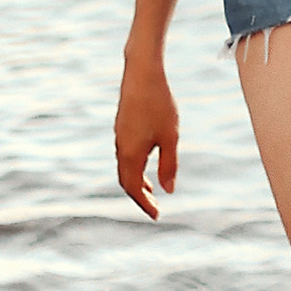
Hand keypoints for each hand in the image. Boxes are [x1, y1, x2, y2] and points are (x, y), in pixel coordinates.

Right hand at [114, 50, 180, 217]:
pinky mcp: (122, 127)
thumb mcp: (170, 137)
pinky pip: (125, 155)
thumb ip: (169, 165)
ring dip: (137, 182)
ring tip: (153, 190)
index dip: (145, 205)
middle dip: (139, 197)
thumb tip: (169, 191)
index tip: (157, 216)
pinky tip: (147, 162)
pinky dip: (134, 167)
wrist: (142, 73)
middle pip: (126, 181)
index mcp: (131, 154)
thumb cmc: (159, 104)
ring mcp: (119, 137)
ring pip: (124, 168)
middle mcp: (121, 148)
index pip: (134, 189)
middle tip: (153, 209)